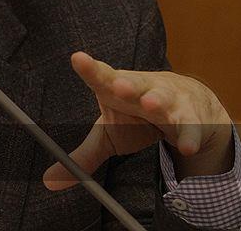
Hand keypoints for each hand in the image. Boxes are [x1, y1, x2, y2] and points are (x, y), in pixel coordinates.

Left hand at [43, 51, 233, 189]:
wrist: (188, 104)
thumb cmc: (137, 116)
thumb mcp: (108, 135)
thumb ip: (82, 156)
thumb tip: (49, 182)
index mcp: (117, 88)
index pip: (101, 77)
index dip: (89, 68)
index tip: (78, 59)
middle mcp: (142, 89)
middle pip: (134, 84)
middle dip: (127, 85)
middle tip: (118, 86)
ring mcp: (168, 100)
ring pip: (163, 98)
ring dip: (158, 100)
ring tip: (152, 104)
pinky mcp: (190, 116)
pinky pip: (190, 127)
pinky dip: (189, 136)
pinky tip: (188, 147)